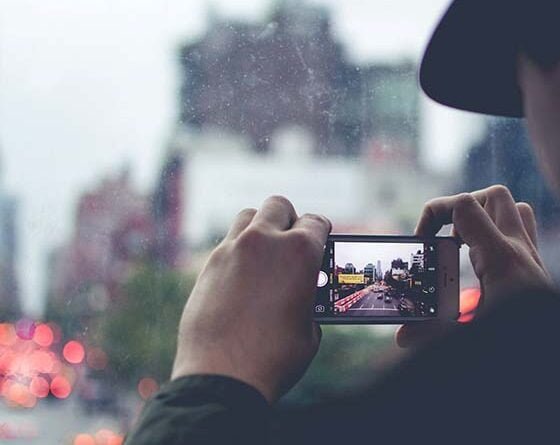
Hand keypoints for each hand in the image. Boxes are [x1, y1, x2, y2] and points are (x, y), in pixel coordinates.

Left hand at [171, 196, 330, 402]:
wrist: (223, 378)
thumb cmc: (274, 358)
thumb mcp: (309, 327)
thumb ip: (309, 298)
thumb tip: (302, 294)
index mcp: (300, 252)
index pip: (316, 222)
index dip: (322, 234)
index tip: (320, 243)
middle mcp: (265, 241)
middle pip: (279, 206)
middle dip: (290, 220)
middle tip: (293, 242)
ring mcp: (232, 250)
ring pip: (248, 217)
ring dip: (260, 228)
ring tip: (266, 253)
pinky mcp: (208, 266)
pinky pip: (227, 244)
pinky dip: (239, 252)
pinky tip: (244, 276)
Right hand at [396, 185, 550, 347]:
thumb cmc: (523, 342)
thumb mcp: (472, 338)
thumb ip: (432, 335)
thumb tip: (403, 336)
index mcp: (502, 259)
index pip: (466, 206)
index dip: (435, 213)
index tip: (423, 242)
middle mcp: (521, 252)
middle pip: (495, 197)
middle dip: (463, 208)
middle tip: (446, 237)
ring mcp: (533, 261)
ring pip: (515, 211)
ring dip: (486, 218)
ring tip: (464, 245)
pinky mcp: (537, 274)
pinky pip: (522, 236)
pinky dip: (499, 239)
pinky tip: (483, 267)